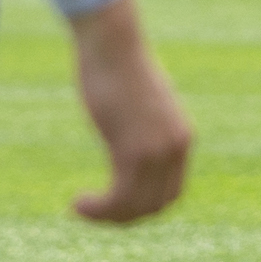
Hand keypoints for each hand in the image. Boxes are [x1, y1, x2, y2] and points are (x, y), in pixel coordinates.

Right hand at [65, 0, 192, 223]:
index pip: (172, 193)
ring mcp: (156, 151)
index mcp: (182, 139)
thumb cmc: (118, 69)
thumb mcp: (140, 106)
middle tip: (93, 211)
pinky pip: (119, 198)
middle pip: (156, 205)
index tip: (115, 205)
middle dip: (124, 216)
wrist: (112, 45)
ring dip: (106, 216)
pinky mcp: (131, 150)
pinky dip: (98, 209)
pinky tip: (78, 203)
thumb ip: (143, 130)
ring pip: (136, 207)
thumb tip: (131, 144)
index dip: (143, 207)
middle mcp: (175, 148)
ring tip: (80, 209)